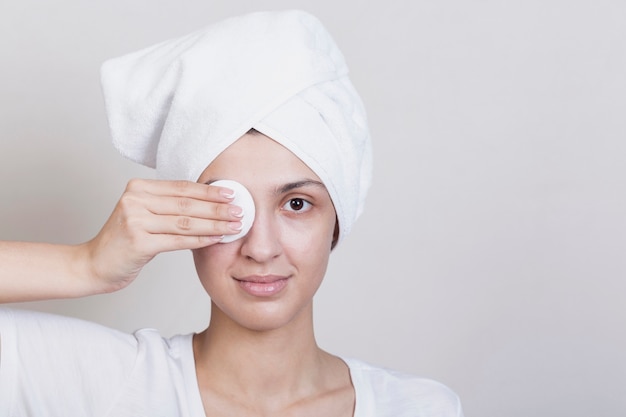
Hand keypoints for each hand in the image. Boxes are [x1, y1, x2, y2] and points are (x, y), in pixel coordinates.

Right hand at [81, 178, 241, 292]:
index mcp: (138, 188)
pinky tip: (217, 239)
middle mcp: (135, 200)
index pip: (182, 187)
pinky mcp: (138, 242)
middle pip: (186, 203)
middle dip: (217, 207)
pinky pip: (178, 240)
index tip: (231, 194)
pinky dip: (201, 240)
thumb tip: (210, 203)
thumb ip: (169, 206)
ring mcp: (134, 220)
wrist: (94, 265)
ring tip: (234, 226)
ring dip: (215, 224)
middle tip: (240, 211)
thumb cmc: (123, 241)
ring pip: (186, 222)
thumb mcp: (143, 214)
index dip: (209, 191)